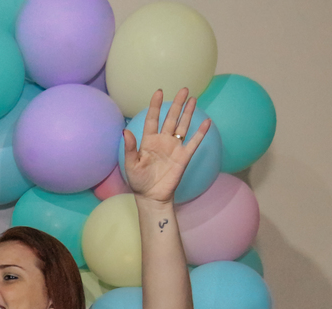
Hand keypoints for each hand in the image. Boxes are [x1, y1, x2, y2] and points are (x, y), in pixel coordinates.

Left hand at [122, 88, 209, 203]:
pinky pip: (194, 142)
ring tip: (193, 99)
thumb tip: (125, 131)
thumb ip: (130, 148)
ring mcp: (174, 147)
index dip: (155, 105)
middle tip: (183, 89)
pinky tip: (206, 122)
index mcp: (148, 141)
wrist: (152, 197)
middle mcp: (163, 140)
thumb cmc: (139, 181)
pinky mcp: (184, 156)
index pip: (153, 119)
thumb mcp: (131, 165)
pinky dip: (200, 133)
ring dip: (188, 113)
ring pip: (182, 126)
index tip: (158, 92)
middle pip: (171, 118)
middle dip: (176, 104)